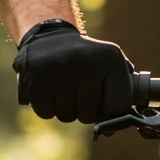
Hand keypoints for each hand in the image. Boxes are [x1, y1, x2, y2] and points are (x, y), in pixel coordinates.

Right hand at [13, 20, 135, 122]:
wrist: (50, 35)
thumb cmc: (85, 58)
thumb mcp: (110, 62)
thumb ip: (122, 89)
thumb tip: (117, 124)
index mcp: (111, 58)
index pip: (118, 105)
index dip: (112, 117)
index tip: (106, 114)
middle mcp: (87, 60)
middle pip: (89, 114)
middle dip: (84, 113)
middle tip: (80, 97)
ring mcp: (60, 67)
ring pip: (66, 115)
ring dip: (65, 110)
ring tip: (64, 91)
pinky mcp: (37, 75)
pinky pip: (45, 112)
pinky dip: (47, 109)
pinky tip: (49, 92)